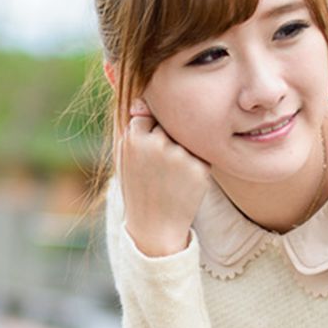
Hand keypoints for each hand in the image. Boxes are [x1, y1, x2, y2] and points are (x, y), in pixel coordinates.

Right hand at [120, 99, 211, 256]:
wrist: (154, 226)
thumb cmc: (139, 188)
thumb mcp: (126, 157)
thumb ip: (134, 128)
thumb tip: (143, 100)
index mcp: (134, 139)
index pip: (148, 115)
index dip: (149, 134)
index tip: (147, 154)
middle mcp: (156, 144)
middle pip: (169, 124)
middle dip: (168, 140)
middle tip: (160, 169)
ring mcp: (179, 156)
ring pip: (187, 137)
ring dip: (183, 150)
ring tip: (171, 176)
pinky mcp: (199, 168)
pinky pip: (201, 153)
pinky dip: (195, 164)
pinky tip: (184, 183)